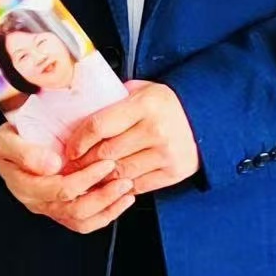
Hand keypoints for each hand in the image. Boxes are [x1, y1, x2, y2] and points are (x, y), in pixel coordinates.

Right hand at [0, 122, 135, 233]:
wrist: (9, 148)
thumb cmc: (10, 141)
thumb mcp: (6, 140)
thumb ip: (26, 152)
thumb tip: (53, 165)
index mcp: (26, 187)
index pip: (61, 189)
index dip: (86, 178)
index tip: (106, 162)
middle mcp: (39, 203)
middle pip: (75, 210)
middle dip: (103, 196)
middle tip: (124, 179)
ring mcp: (50, 209)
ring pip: (82, 221)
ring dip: (108, 208)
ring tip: (127, 190)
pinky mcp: (61, 210)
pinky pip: (84, 222)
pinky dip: (106, 214)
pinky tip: (121, 200)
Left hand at [64, 79, 200, 194]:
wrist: (205, 119)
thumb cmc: (167, 104)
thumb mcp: (142, 90)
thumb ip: (114, 99)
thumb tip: (80, 112)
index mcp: (146, 105)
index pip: (99, 126)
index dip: (78, 140)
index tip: (70, 148)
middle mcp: (156, 130)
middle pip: (106, 153)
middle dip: (84, 162)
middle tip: (73, 165)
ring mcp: (166, 153)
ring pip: (119, 172)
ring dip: (100, 177)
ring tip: (89, 175)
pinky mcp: (173, 172)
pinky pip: (137, 185)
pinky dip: (121, 185)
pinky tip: (114, 180)